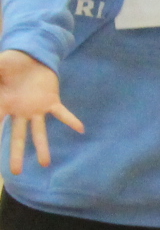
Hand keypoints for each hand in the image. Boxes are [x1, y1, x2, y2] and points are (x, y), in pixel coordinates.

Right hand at [0, 49, 82, 174]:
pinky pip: (61, 113)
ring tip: (45, 164)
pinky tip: (80, 128)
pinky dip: (70, 120)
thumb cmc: (10, 64)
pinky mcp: (50, 101)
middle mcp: (19, 112)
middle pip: (18, 137)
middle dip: (16, 154)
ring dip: (42, 147)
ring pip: (38, 132)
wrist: (30, 57)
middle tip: (15, 172)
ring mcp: (36, 109)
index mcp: (3, 105)